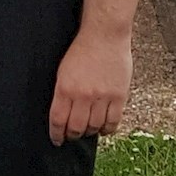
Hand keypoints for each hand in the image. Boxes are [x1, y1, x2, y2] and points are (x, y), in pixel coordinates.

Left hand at [49, 23, 131, 144]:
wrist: (105, 34)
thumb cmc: (82, 49)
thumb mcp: (63, 70)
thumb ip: (63, 92)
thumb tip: (62, 113)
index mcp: (65, 88)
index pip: (58, 120)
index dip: (57, 134)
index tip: (57, 140)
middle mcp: (83, 95)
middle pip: (76, 127)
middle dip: (72, 135)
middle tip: (72, 135)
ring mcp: (102, 97)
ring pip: (94, 127)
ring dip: (89, 132)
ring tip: (87, 130)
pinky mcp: (119, 96)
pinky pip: (113, 122)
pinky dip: (107, 129)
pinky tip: (103, 128)